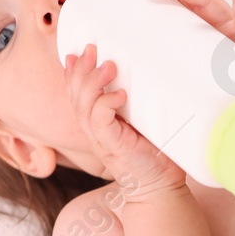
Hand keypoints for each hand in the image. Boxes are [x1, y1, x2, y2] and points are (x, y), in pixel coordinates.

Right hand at [63, 43, 186, 200]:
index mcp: (98, 122)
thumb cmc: (157, 153)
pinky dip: (106, 105)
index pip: (76, 93)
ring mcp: (102, 139)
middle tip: (92, 49)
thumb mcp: (145, 121)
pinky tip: (120, 95)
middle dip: (81, 70)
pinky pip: (100, 122)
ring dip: (93, 83)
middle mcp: (95, 130)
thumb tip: (152, 73)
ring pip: (84, 106)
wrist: (162, 186)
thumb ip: (140, 101)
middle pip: (75, 95)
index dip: (72, 72)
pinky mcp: (114, 147)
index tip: (77, 51)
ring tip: (108, 66)